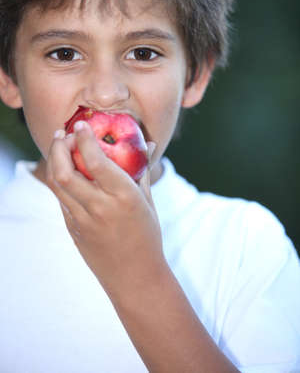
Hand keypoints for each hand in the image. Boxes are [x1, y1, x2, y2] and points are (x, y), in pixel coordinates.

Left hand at [46, 121, 164, 299]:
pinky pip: (61, 198)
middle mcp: (99, 207)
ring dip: (54, 160)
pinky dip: (60, 179)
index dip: (84, 138)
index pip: (96, 160)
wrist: (134, 276)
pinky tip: (66, 171)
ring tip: (60, 146)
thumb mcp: (148, 202)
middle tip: (63, 133)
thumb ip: (143, 171)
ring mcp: (82, 220)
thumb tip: (148, 144)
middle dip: (59, 146)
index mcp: (123, 197)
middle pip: (65, 170)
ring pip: (56, 183)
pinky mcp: (73, 228)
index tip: (81, 124)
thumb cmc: (147, 237)